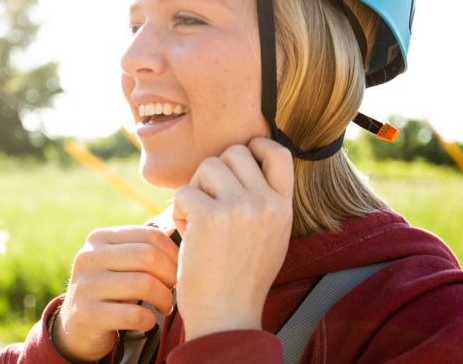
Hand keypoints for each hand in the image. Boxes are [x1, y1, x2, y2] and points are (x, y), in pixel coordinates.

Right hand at [52, 226, 178, 361]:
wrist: (75, 328)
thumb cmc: (109, 291)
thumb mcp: (119, 264)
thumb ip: (141, 247)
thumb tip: (175, 227)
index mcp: (99, 238)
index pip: (150, 235)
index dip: (174, 254)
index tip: (180, 271)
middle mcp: (89, 257)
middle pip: (148, 256)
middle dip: (171, 275)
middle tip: (174, 290)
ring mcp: (86, 285)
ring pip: (144, 284)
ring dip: (164, 299)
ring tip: (164, 306)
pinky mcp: (87, 314)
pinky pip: (134, 314)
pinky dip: (149, 320)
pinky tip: (147, 321)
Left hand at [172, 137, 293, 341]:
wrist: (227, 316)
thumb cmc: (240, 279)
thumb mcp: (270, 237)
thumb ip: (264, 202)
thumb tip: (246, 162)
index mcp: (284, 207)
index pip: (278, 151)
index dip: (255, 146)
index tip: (238, 161)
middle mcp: (266, 202)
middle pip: (233, 153)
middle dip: (214, 173)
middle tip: (208, 205)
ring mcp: (240, 207)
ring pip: (207, 166)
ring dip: (195, 191)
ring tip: (198, 222)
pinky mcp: (210, 216)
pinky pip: (184, 191)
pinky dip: (178, 211)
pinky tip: (187, 236)